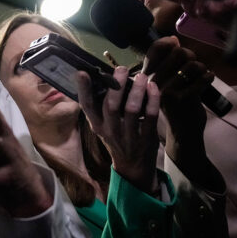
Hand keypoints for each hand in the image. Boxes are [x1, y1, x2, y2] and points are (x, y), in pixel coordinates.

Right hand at [77, 67, 159, 194]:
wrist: (133, 168)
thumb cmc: (117, 139)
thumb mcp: (103, 126)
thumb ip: (101, 107)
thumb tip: (104, 76)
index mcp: (97, 125)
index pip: (87, 106)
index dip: (83, 89)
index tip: (82, 72)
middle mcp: (110, 131)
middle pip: (110, 105)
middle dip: (116, 84)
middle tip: (121, 69)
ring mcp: (128, 136)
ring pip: (131, 109)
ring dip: (137, 90)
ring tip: (141, 76)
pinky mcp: (146, 138)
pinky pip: (150, 116)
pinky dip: (152, 99)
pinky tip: (153, 87)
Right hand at [143, 37, 211, 139]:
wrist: (182, 132)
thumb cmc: (176, 104)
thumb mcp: (166, 82)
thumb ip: (167, 62)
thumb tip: (173, 39)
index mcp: (148, 77)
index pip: (154, 50)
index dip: (167, 42)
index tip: (175, 43)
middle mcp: (154, 83)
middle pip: (178, 53)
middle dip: (191, 56)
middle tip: (194, 66)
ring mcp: (167, 91)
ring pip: (192, 65)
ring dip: (201, 68)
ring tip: (200, 76)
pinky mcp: (183, 98)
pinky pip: (202, 78)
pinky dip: (208, 77)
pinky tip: (208, 80)